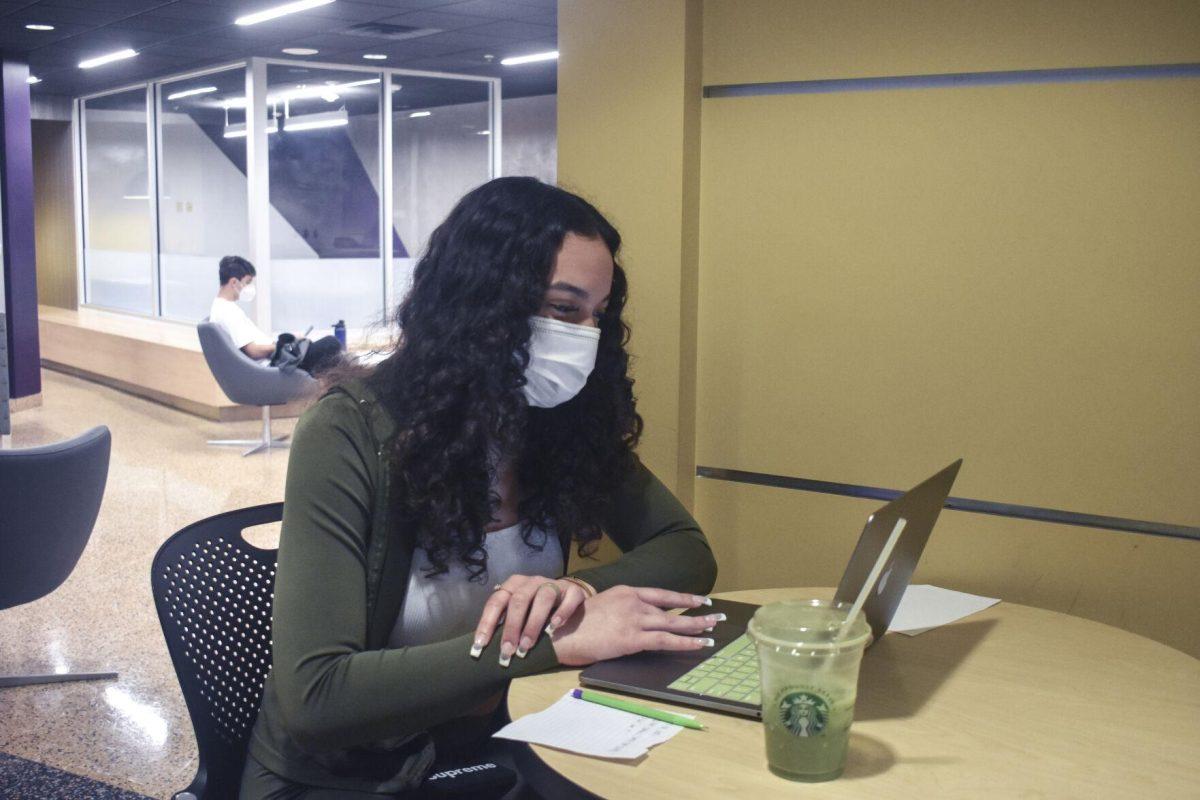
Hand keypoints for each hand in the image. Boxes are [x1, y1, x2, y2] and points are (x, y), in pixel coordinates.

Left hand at [471, 575, 588, 665]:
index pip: (496, 601)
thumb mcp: (518, 613)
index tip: (481, 645)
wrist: (568, 599)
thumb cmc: (535, 609)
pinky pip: (569, 599)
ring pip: (543, 598)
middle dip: (511, 627)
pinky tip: (554, 628)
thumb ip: (505, 623)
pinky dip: (561, 613)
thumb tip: (485, 647)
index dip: (487, 623)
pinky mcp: (573, 591)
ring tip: (527, 645)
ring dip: (533, 623)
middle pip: (519, 601)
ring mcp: (553, 584)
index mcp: (513, 586)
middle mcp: (531, 582)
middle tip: (508, 651)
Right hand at [548, 586, 722, 666]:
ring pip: (673, 624)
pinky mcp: (633, 638)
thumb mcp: (602, 605)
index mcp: (627, 592)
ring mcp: (635, 619)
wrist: (561, 632)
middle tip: (716, 615)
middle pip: (672, 609)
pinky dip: (685, 643)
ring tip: (713, 630)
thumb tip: (636, 618)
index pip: (662, 594)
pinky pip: (666, 641)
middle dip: (696, 613)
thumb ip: (622, 608)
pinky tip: (698, 644)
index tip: (700, 600)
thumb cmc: (575, 622)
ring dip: (696, 627)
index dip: (683, 598)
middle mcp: (634, 602)